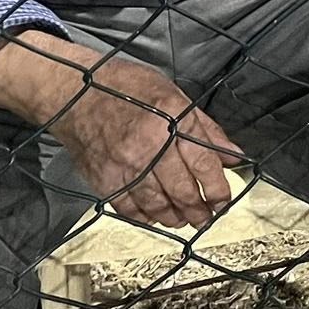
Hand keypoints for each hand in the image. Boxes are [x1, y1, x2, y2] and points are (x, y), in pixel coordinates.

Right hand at [51, 56, 242, 229]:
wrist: (75, 94)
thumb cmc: (127, 88)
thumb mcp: (174, 95)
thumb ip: (206, 129)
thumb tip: (233, 156)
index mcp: (172, 120)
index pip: (204, 163)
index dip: (218, 188)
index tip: (224, 200)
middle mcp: (150, 145)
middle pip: (183, 190)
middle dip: (200, 210)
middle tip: (207, 217)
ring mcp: (125, 165)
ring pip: (158, 204)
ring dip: (176, 217)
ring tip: (185, 219)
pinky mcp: (104, 179)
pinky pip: (129, 208)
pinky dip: (145, 217)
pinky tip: (155, 216)